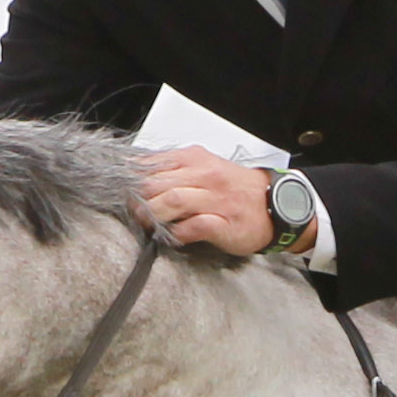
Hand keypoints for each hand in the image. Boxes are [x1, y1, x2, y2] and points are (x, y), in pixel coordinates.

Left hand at [140, 146, 276, 254]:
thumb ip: (174, 171)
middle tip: (129, 211)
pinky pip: (194, 226)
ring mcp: (215, 199)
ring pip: (173, 200)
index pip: (152, 164)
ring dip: (153, 214)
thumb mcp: (204, 169)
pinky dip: (178, 232)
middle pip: (158, 182)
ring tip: (145, 224)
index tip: (120, 191)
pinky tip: (171, 237)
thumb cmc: (236, 189)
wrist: (275, 205)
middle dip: (138, 199)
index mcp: (195, 159)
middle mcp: (204, 175)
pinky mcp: (224, 223)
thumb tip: (138, 177)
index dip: (132, 179)